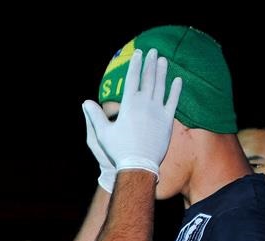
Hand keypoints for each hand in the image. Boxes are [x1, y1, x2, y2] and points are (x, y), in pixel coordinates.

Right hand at [82, 48, 182, 176]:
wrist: (138, 165)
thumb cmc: (118, 150)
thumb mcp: (102, 133)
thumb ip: (95, 116)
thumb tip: (85, 102)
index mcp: (128, 104)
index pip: (132, 78)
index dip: (135, 64)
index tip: (138, 53)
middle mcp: (144, 104)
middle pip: (148, 79)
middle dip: (150, 63)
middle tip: (153, 51)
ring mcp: (157, 111)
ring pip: (161, 87)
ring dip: (162, 72)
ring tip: (163, 61)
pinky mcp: (167, 120)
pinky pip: (173, 101)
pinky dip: (176, 90)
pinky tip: (178, 80)